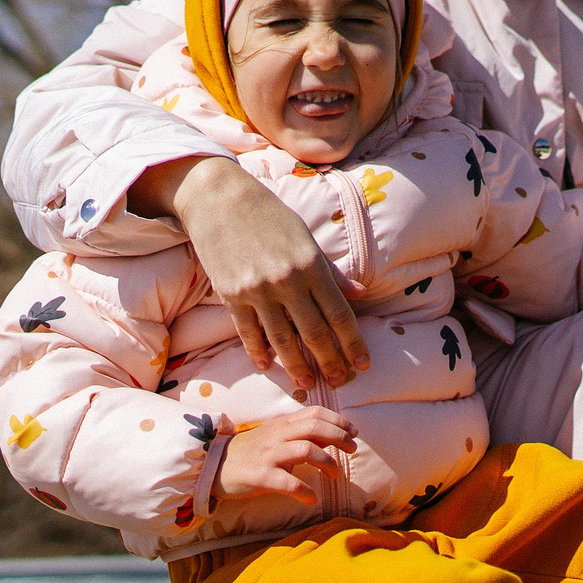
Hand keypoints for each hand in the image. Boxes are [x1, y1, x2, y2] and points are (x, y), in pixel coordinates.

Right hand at [140, 156, 369, 395]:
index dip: (353, 343)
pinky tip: (267, 366)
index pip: (339, 314)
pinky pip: (248, 332)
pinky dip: (258, 351)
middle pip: (314, 333)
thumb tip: (359, 294)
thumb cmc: (270, 216)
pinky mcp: (231, 294)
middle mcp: (287, 281)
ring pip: (282, 339)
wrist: (219, 199)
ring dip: (296, 366)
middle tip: (339, 383)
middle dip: (329, 362)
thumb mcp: (306, 239)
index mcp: (312, 266)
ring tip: (307, 383)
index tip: (362, 364)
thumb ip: (331, 272)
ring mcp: (257, 290)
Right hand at [217, 408, 355, 500]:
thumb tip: (330, 434)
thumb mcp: (275, 436)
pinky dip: (304, 492)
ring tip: (335, 475)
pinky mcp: (261, 476)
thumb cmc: (251, 453)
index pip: (315, 413)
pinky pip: (288, 482)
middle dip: (339, 437)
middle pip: (315, 428)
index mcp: (282, 424)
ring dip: (327, 462)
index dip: (337, 420)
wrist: (214, 466)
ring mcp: (269, 455)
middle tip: (352, 449)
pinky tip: (311, 499)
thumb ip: (298, 433)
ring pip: (306, 450)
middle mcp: (277, 436)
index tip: (353, 432)